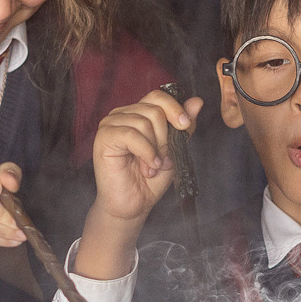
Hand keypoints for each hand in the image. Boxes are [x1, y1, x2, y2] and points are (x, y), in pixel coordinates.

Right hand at [73, 90, 200, 279]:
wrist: (133, 205)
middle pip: (154, 110)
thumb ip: (183, 126)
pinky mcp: (104, 137)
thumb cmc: (150, 179)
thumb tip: (197, 101)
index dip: (175, 108)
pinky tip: (147, 166)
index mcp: (138, 114)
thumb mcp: (174, 149)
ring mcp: (111, 124)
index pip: (158, 96)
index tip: (185, 126)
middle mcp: (124, 115)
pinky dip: (145, 152)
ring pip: (144, 122)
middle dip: (165, 138)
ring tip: (151, 167)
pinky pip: (131, 134)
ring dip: (154, 149)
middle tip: (162, 159)